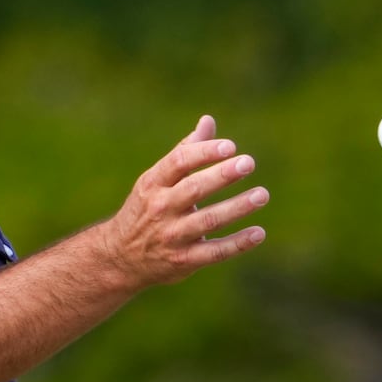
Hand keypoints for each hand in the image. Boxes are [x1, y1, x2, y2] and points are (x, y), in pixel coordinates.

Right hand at [98, 115, 268, 287]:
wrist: (120, 257)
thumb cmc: (147, 209)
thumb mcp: (156, 180)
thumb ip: (184, 152)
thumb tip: (208, 121)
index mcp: (153, 184)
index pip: (178, 162)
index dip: (204, 152)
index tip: (229, 146)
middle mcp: (161, 209)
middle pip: (194, 189)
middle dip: (222, 175)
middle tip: (248, 163)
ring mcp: (172, 236)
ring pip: (208, 220)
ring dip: (236, 207)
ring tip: (262, 195)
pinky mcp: (183, 261)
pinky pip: (214, 252)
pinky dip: (237, 243)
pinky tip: (258, 233)